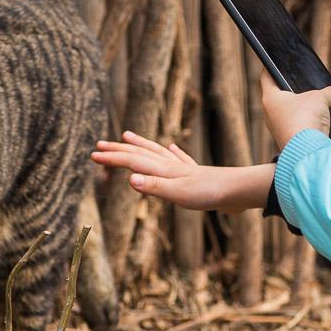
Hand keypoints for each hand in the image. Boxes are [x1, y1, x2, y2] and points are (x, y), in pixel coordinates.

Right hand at [91, 132, 246, 211]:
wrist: (238, 191)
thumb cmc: (209, 194)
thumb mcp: (179, 194)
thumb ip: (154, 187)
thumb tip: (128, 178)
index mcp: (164, 170)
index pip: (132, 161)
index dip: (112, 159)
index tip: (93, 155)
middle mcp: (171, 165)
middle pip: (141, 153)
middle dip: (119, 150)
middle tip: (99, 145)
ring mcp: (184, 168)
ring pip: (157, 152)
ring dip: (140, 145)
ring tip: (128, 136)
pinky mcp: (197, 174)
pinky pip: (179, 159)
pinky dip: (172, 153)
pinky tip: (173, 149)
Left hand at [259, 73, 330, 148]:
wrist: (307, 153)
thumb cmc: (305, 118)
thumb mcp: (319, 98)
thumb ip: (328, 92)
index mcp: (271, 99)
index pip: (267, 78)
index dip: (271, 67)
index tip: (274, 62)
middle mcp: (273, 116)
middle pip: (285, 100)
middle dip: (299, 94)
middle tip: (310, 85)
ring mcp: (284, 131)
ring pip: (301, 119)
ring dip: (317, 115)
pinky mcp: (296, 145)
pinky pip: (315, 135)